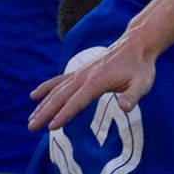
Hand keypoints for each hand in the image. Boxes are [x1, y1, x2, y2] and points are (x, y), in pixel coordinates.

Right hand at [29, 40, 155, 130]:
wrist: (136, 46)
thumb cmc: (141, 67)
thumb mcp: (143, 83)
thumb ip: (133, 96)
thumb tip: (125, 108)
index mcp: (97, 81)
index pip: (77, 101)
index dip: (65, 114)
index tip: (52, 127)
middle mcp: (84, 76)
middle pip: (61, 97)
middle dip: (45, 112)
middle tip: (31, 127)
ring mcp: (81, 73)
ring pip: (57, 90)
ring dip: (42, 105)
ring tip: (30, 119)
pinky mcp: (81, 72)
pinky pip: (59, 81)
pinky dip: (46, 88)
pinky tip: (35, 96)